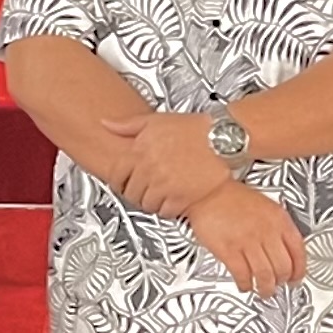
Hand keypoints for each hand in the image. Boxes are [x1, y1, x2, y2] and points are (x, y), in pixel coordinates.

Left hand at [102, 110, 237, 218]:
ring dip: (152, 202)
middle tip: (146, 189)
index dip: (119, 182)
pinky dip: (169, 209)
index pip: (116, 174)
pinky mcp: (181, 197)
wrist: (225, 138)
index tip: (124, 183)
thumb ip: (128, 125)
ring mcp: (164, 184)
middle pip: (131, 192)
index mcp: (140, 150)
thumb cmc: (196, 129)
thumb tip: (106, 123)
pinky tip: (174, 198)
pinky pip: (166, 212)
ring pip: (147, 204)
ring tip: (162, 193)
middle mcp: (149, 169)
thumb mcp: (157, 120)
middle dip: (137, 192)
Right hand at [185, 179, 305, 296]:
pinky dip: (245, 284)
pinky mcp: (229, 250)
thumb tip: (284, 248)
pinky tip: (244, 285)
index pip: (299, 251)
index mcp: (279, 220)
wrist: (207, 191)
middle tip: (279, 286)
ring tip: (263, 291)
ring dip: (266, 288)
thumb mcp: (265, 205)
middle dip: (282, 282)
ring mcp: (248, 242)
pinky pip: (242, 275)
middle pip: (283, 267)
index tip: (296, 277)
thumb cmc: (231, 197)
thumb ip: (277, 226)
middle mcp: (266, 232)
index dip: (299, 270)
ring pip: (265, 275)